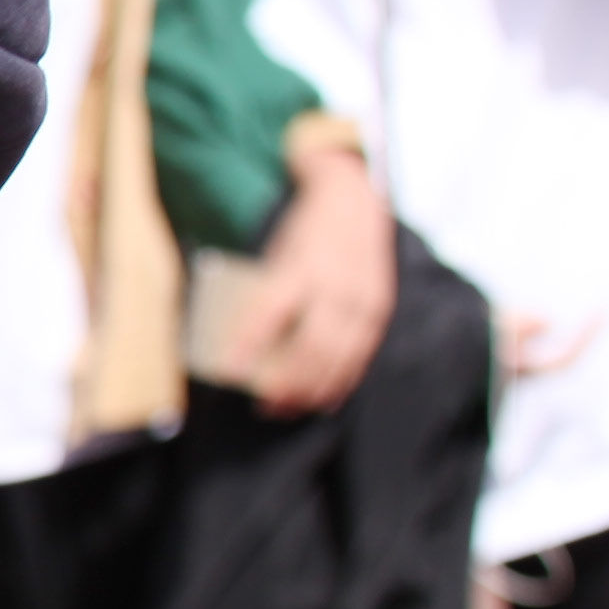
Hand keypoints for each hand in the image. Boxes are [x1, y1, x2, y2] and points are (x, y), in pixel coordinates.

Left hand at [223, 144, 400, 416]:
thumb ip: (262, 290)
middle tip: (264, 404)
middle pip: (312, 345)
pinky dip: (342, 380)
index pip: (271, 311)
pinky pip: (361, 354)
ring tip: (287, 408)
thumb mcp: (276, 251)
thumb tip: (228, 334)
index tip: (231, 370)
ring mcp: (363, 300)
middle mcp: (336, 286)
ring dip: (313, 388)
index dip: (251, 343)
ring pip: (340, 356)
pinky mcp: (380, 309)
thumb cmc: (303, 230)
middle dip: (289, 381)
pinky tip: (322, 400)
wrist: (355, 201)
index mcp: (302, 266)